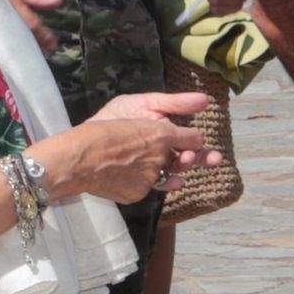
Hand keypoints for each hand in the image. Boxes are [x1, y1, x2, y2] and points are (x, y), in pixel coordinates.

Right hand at [39, 91, 217, 205]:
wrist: (77, 158)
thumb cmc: (103, 125)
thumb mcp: (135, 104)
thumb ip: (172, 104)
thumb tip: (206, 100)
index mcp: (161, 134)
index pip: (191, 138)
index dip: (193, 137)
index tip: (194, 138)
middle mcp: (160, 158)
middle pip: (185, 160)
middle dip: (199, 159)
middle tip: (216, 159)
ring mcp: (149, 179)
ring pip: (167, 176)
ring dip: (175, 174)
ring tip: (181, 174)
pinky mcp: (137, 193)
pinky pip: (146, 187)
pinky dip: (143, 182)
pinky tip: (137, 175)